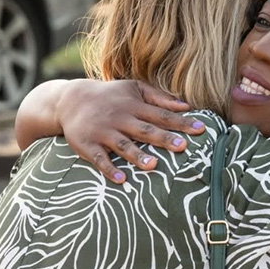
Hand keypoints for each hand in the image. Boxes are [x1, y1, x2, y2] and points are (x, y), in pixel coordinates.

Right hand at [56, 79, 204, 182]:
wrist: (69, 99)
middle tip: (182, 147)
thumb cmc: (111, 96)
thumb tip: (187, 106)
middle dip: (163, 138)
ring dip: (137, 156)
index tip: (200, 130)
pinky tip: (121, 179)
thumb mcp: (134, 89)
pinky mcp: (87, 144)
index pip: (162, 115)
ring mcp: (103, 132)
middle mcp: (120, 118)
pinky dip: (109, 169)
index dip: (181, 123)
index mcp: (134, 106)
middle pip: (145, 130)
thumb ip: (160, 97)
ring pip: (123, 145)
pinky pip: (99, 159)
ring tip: (153, 166)